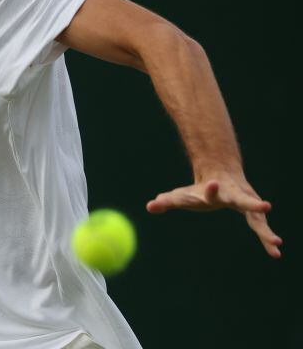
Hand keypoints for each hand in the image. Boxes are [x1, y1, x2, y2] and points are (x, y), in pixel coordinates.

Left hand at [147, 173, 281, 257]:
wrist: (222, 173)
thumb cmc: (198, 189)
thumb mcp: (181, 195)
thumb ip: (166, 201)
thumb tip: (150, 206)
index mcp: (213, 190)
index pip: (210, 191)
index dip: (210, 189)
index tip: (212, 184)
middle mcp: (233, 195)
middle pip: (242, 199)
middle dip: (252, 203)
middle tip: (266, 205)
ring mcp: (246, 203)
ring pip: (257, 217)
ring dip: (265, 230)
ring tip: (276, 243)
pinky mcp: (254, 213)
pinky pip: (261, 228)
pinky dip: (267, 239)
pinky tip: (276, 253)